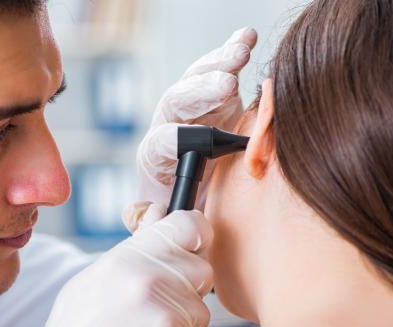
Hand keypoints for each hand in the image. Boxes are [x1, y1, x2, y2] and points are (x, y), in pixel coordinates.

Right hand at [2, 205, 212, 326]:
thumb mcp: (91, 282)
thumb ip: (133, 248)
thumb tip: (161, 215)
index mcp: (126, 260)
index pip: (189, 225)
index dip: (198, 233)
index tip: (196, 243)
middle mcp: (150, 284)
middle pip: (202, 270)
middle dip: (187, 288)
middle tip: (154, 308)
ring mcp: (167, 322)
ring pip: (202, 313)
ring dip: (182, 326)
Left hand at [135, 27, 257, 211]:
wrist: (197, 198)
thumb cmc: (182, 213)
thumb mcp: (166, 224)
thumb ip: (153, 222)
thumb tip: (146, 214)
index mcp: (156, 159)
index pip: (158, 143)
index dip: (174, 139)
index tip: (196, 141)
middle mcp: (171, 126)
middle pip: (177, 102)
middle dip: (199, 92)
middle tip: (227, 86)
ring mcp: (194, 109)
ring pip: (198, 80)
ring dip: (218, 64)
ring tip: (241, 53)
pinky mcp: (217, 97)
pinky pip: (220, 69)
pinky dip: (233, 51)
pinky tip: (247, 37)